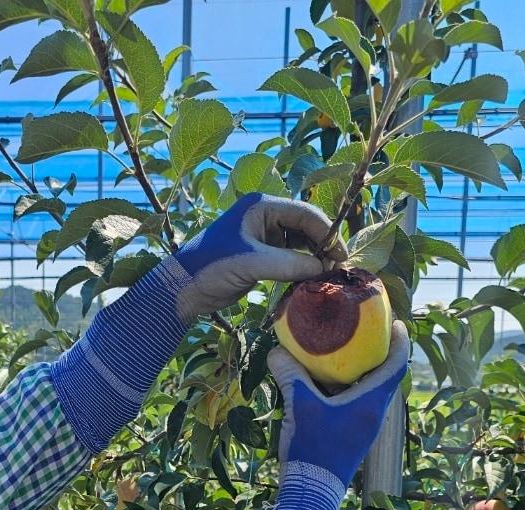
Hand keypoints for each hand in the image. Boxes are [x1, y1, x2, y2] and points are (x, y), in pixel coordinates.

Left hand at [172, 193, 347, 321]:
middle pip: (305, 226)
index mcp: (261, 206)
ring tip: (326, 276)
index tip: (341, 255)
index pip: (305, 213)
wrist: (184, 288)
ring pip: (299, 242)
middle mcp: (264, 216)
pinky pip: (290, 257)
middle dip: (322, 245)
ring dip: (313, 257)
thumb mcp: (252, 263)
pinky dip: (301, 267)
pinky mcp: (261, 255)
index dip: (327, 233)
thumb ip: (290, 264)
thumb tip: (324, 268)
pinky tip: (310, 279)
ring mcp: (263, 236)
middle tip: (337, 268)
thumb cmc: (212, 266)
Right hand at [269, 321, 410, 486]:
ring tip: (345, 353)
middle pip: (385, 376)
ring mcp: (364, 427)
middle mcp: (374, 413)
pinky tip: (327, 384)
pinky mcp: (352, 436)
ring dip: (362, 372)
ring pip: (370, 391)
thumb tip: (276, 350)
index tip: (395, 322)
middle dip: (378, 353)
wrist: (312, 491)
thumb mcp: (300, 406)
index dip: (399, 341)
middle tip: (364, 332)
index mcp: (371, 402)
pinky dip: (349, 389)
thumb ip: (290, 375)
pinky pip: (357, 404)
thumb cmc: (314, 447)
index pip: (396, 365)